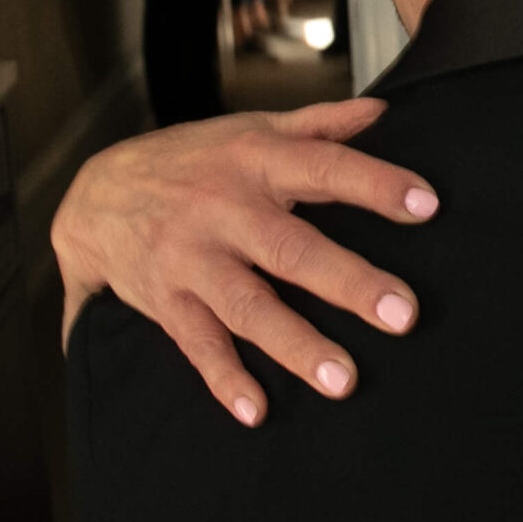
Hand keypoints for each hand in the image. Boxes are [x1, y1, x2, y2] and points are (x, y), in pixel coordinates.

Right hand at [51, 97, 439, 426]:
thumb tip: (383, 111)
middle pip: (291, 248)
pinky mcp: (165, 303)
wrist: (94, 196)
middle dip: (348, 282)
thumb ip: (319, 125)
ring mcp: (191, 260)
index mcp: (255, 161)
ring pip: (247, 306)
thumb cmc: (192, 161)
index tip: (428, 205)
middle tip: (402, 314)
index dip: (375, 183)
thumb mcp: (250, 130)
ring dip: (294, 344)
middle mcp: (223, 210)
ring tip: (342, 380)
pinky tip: (257, 410)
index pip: (324, 167)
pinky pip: (197, 345)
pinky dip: (225, 379)